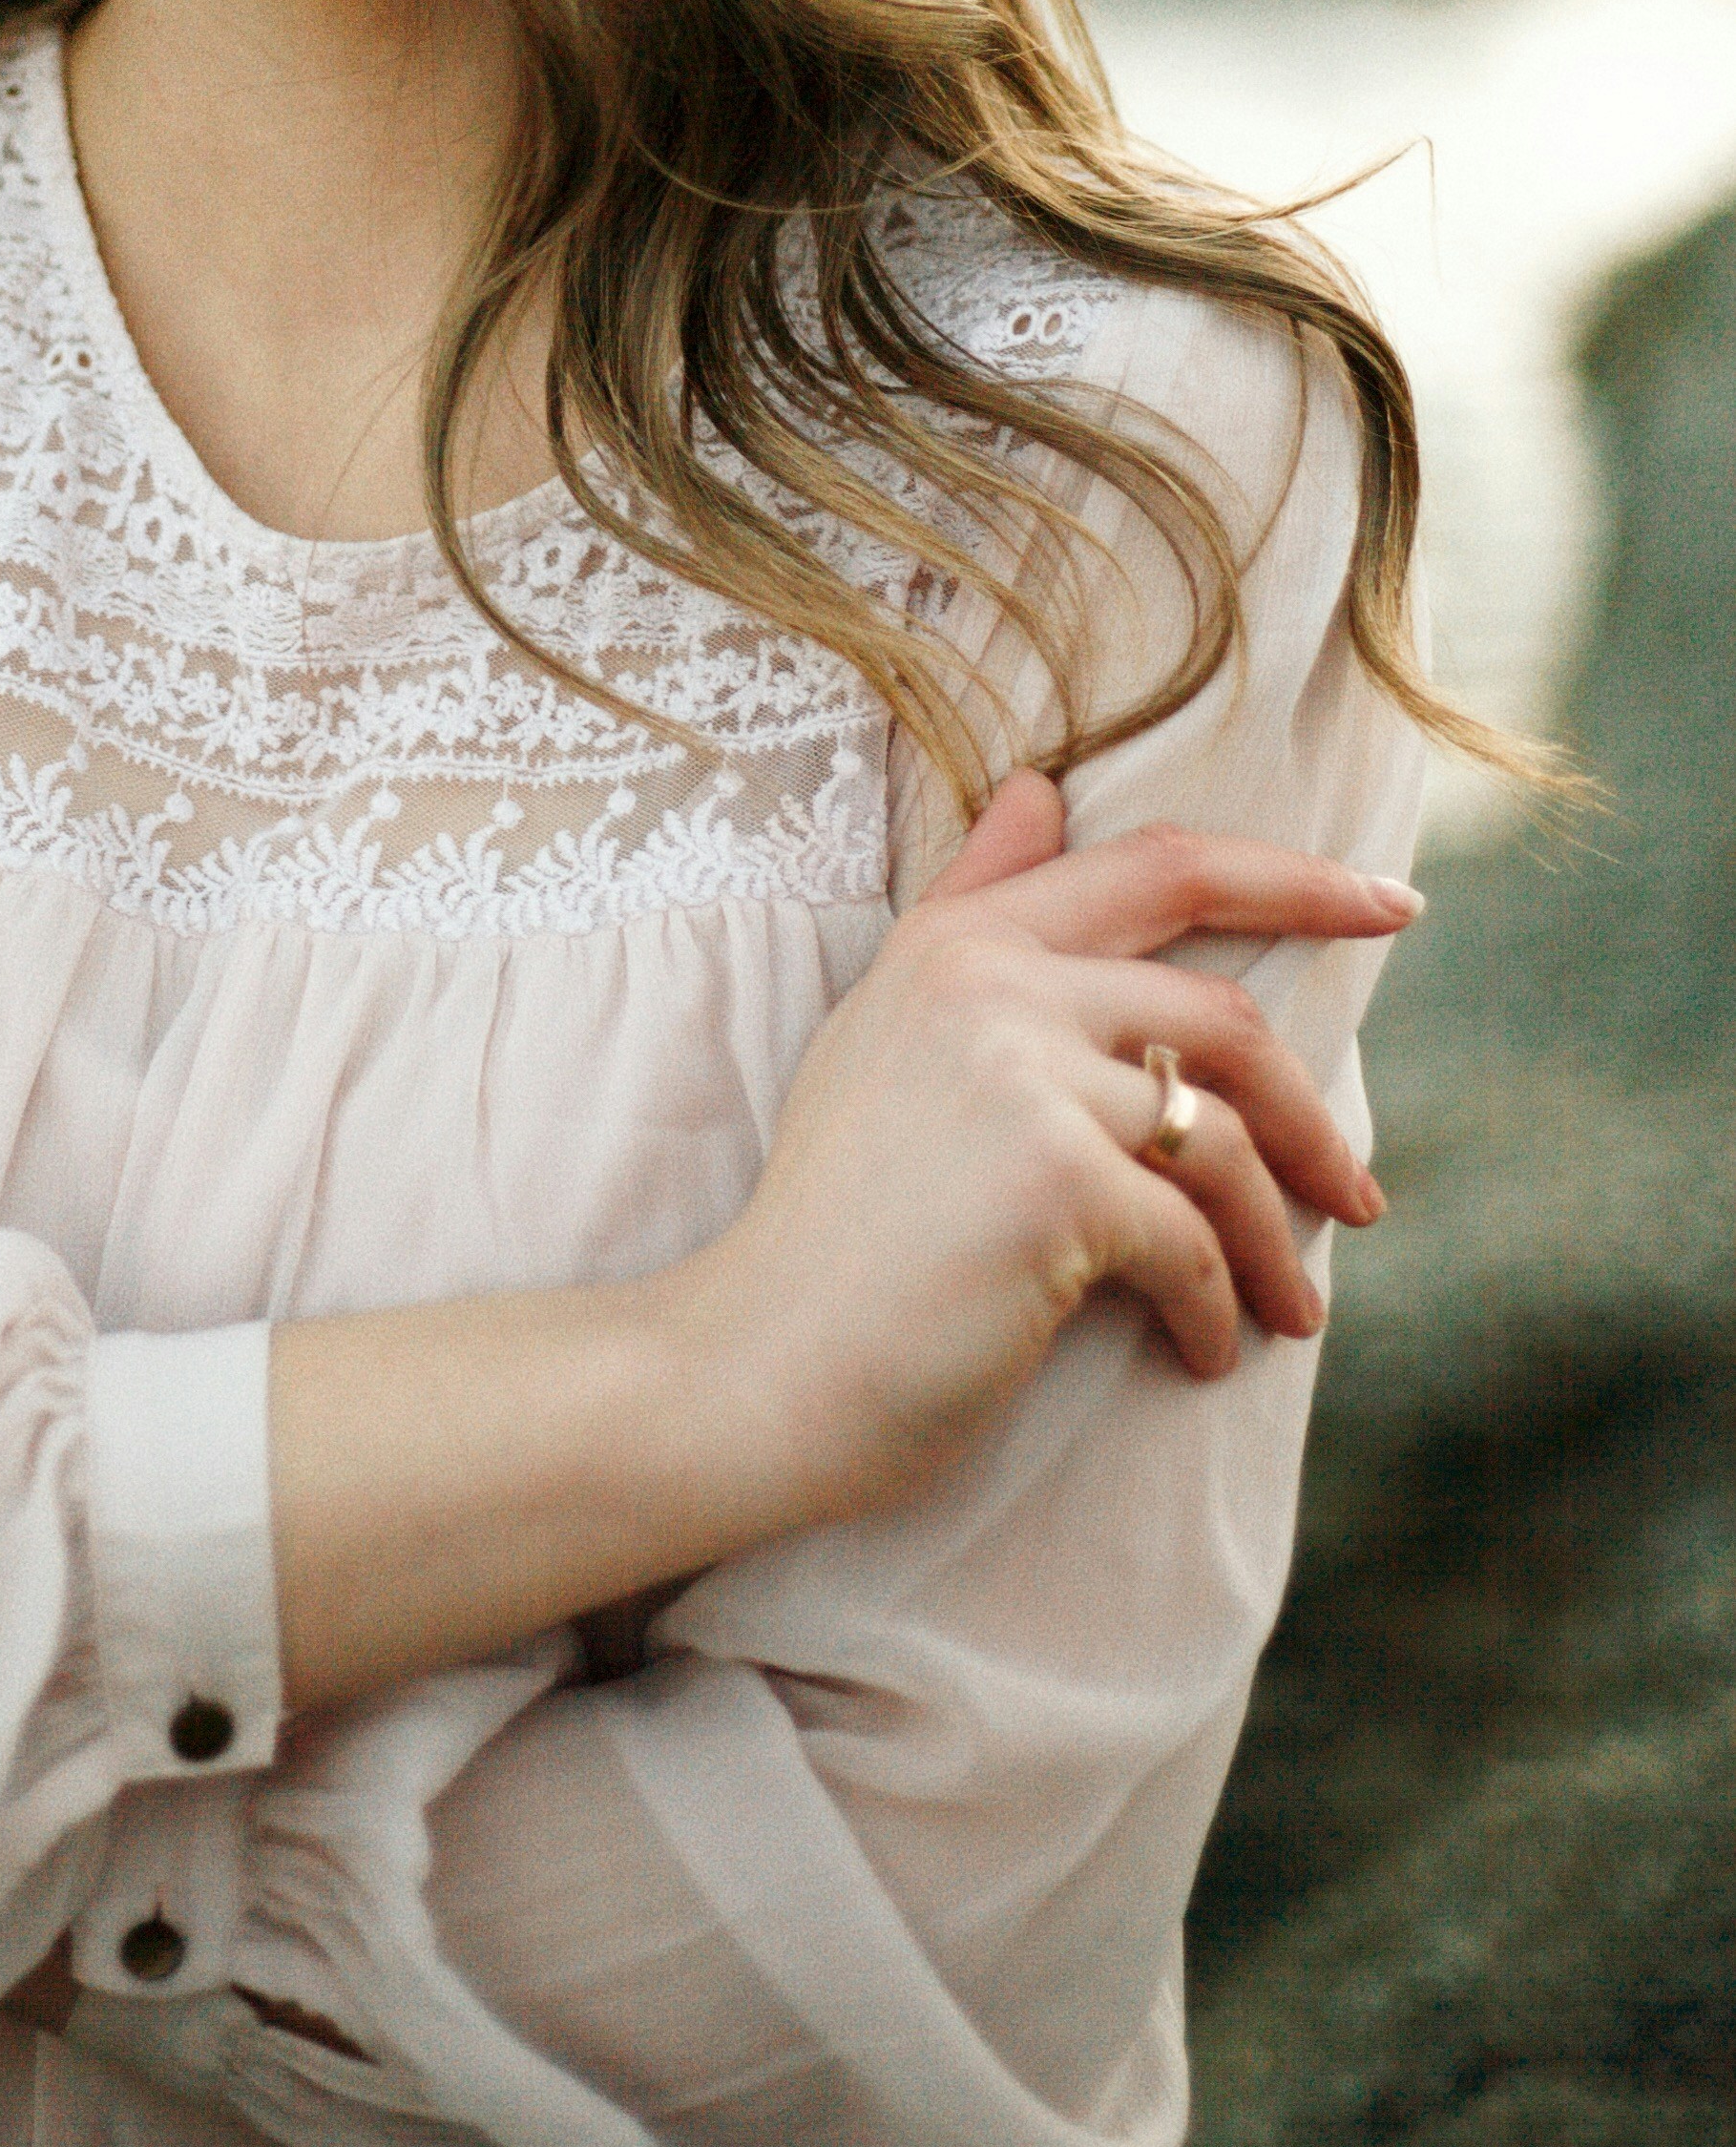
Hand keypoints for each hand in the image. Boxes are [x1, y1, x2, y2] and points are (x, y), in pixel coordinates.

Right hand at [659, 771, 1406, 1541]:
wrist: (757, 1360)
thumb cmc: (836, 1218)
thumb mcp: (887, 1033)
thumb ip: (974, 906)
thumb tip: (1042, 786)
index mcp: (961, 939)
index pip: (1163, 866)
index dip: (1294, 879)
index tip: (1390, 904)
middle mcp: (992, 982)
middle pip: (1221, 1016)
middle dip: (1310, 1115)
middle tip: (1362, 1192)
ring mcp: (1025, 1077)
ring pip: (1223, 1141)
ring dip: (1276, 1238)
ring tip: (1288, 1304)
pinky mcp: (1059, 1184)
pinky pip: (1194, 1244)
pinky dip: (1218, 1308)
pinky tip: (1207, 1351)